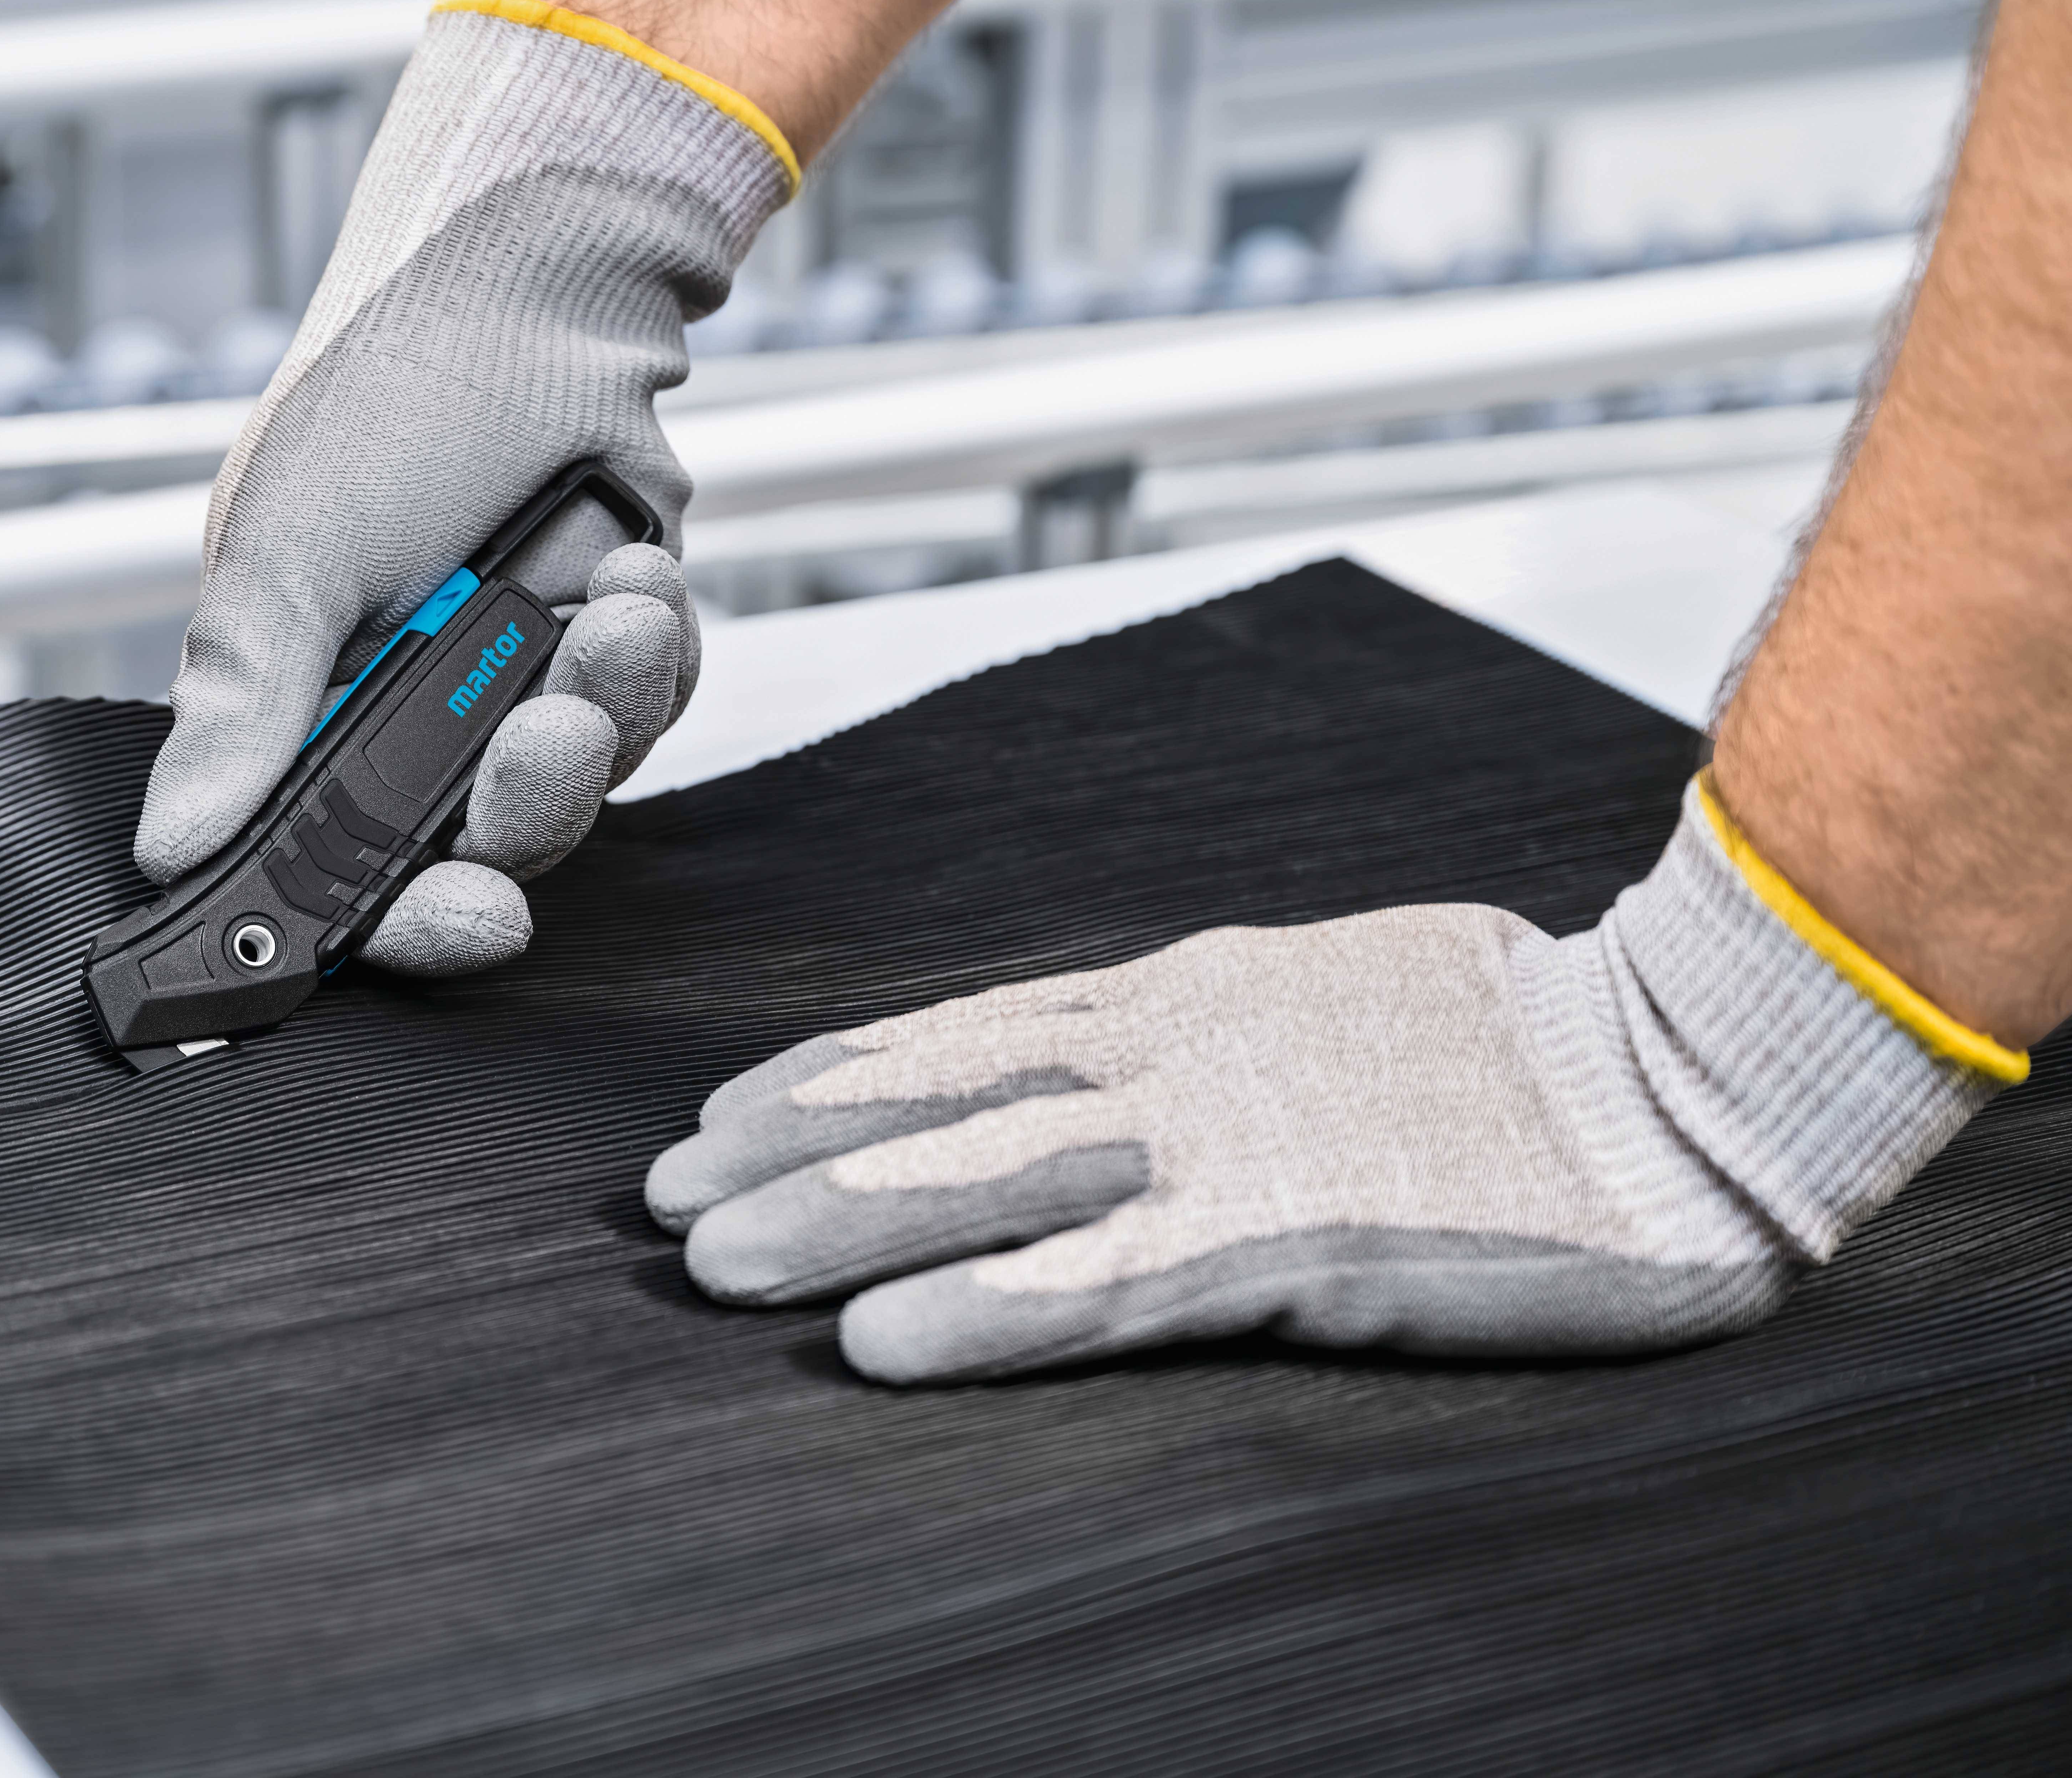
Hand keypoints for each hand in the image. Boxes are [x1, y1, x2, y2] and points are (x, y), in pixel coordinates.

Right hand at [136, 0, 789, 974]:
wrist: (533, 285)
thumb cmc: (389, 396)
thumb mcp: (288, 546)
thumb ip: (241, 705)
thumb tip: (167, 846)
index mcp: (305, 703)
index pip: (337, 870)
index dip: (393, 924)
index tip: (460, 923)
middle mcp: (406, 709)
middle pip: (476, 850)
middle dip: (528, 806)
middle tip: (551, 735)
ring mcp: (510, 680)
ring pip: (580, 784)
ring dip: (605, 708)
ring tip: (611, 605)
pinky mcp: (602, 644)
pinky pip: (651, 709)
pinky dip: (654, 653)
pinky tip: (634, 568)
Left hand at [648, 781, 2008, 1382]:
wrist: (1678, 1067)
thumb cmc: (1511, 1036)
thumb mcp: (1325, 994)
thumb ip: (1212, 1025)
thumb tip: (1115, 1044)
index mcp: (1193, 996)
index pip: (968, 1029)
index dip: (836, 1073)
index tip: (728, 1109)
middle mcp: (1179, 1057)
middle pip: (941, 1102)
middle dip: (794, 1154)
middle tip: (663, 1198)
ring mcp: (1230, 1147)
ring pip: (987, 1185)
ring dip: (842, 1227)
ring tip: (714, 1262)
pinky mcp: (1296, 1246)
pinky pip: (1102, 1289)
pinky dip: (982, 1317)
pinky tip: (879, 1347)